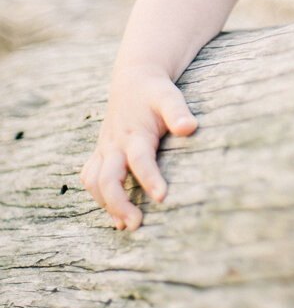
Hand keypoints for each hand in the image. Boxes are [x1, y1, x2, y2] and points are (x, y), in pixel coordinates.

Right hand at [81, 64, 197, 230]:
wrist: (133, 81)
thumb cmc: (155, 92)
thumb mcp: (169, 96)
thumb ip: (178, 112)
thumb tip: (189, 128)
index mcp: (134, 134)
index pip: (140, 160)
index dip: (150, 178)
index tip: (163, 197)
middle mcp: (115, 145)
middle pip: (107, 179)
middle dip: (119, 203)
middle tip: (137, 224)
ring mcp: (105, 150)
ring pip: (93, 182)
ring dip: (106, 204)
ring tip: (125, 225)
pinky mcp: (101, 153)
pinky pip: (90, 178)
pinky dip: (98, 197)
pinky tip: (115, 215)